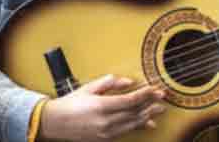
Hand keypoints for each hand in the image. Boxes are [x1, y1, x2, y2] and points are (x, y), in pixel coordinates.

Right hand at [38, 75, 165, 141]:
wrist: (55, 123)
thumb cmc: (70, 103)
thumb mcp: (88, 88)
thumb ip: (110, 83)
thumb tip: (129, 82)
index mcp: (101, 105)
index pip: (130, 100)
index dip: (146, 94)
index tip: (156, 89)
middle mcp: (105, 121)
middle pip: (135, 113)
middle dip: (151, 104)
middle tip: (163, 98)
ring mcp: (105, 132)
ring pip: (133, 123)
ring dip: (148, 116)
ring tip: (160, 109)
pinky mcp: (105, 139)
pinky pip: (126, 132)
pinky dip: (139, 126)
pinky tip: (148, 122)